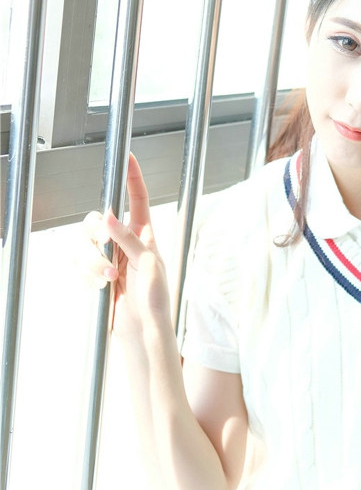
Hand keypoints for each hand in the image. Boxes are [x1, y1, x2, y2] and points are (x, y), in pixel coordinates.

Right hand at [78, 153, 170, 338]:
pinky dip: (85, 275)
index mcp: (145, 236)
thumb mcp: (150, 265)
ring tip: (108, 279)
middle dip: (96, 234)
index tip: (128, 158)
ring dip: (93, 261)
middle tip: (104, 248)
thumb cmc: (155, 301)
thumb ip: (130, 239)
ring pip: (84, 244)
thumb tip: (109, 215)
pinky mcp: (94, 275)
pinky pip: (77, 264)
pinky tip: (100, 287)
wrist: (143, 331)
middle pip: (97, 220)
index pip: (138, 200)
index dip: (133, 178)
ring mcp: (107, 258)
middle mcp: (124, 243)